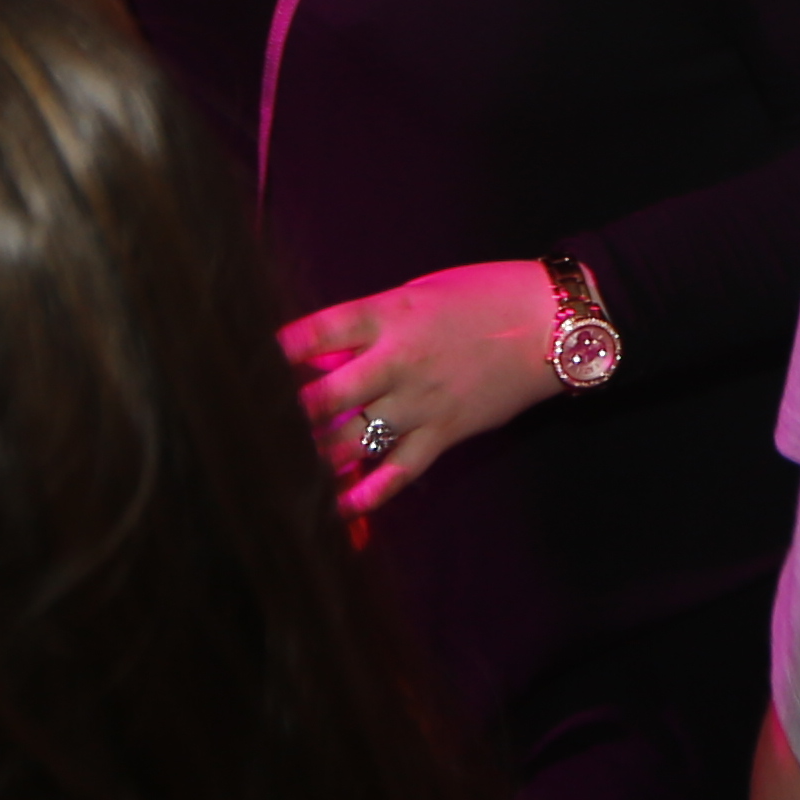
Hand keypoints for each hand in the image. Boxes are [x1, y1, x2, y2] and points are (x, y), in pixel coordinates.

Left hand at [281, 260, 570, 515]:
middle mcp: (400, 360)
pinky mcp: (444, 432)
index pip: (319, 332)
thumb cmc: (484, 296)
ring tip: (277, 466)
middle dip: (287, 413)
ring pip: (353, 436)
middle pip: (326, 395)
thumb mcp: (419, 294)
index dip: (279, 349)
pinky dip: (368, 492)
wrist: (551, 323)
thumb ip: (370, 325)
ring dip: (314, 453)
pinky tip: (339, 505)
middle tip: (252, 427)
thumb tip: (323, 356)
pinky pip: (398, 469)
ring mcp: (421, 401)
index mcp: (390, 314)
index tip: (247, 361)